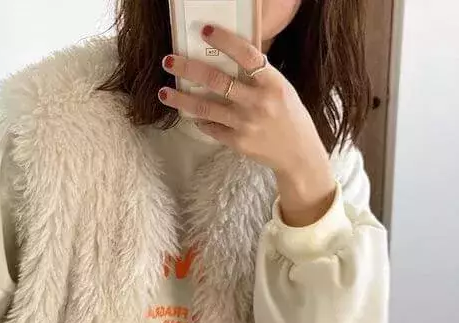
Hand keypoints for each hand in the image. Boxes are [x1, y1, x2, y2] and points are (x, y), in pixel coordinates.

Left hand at [159, 24, 336, 226]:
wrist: (297, 153)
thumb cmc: (288, 115)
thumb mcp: (280, 88)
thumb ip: (258, 75)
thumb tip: (229, 57)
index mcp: (272, 82)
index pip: (246, 54)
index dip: (225, 40)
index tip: (204, 31)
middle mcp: (258, 101)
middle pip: (217, 80)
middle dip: (188, 69)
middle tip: (169, 61)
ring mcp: (246, 123)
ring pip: (205, 107)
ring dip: (181, 99)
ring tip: (164, 92)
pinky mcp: (237, 142)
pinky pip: (211, 127)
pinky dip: (199, 120)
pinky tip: (189, 115)